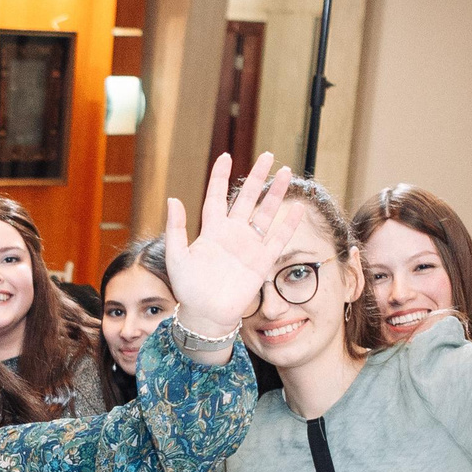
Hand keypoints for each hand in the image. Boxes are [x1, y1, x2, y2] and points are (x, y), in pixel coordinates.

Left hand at [163, 152, 303, 340]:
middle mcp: (232, 234)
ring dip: (275, 193)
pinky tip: (298, 207)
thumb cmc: (187, 288)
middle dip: (257, 177)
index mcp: (211, 230)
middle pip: (247, 198)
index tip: (225, 156)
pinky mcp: (261, 262)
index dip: (220, 176)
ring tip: (286, 172)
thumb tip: (173, 198)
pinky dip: (288, 224)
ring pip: (265, 213)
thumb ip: (175, 228)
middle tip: (268, 156)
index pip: (216, 196)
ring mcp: (248, 246)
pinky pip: (278, 239)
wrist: (205, 314)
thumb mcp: (176, 257)